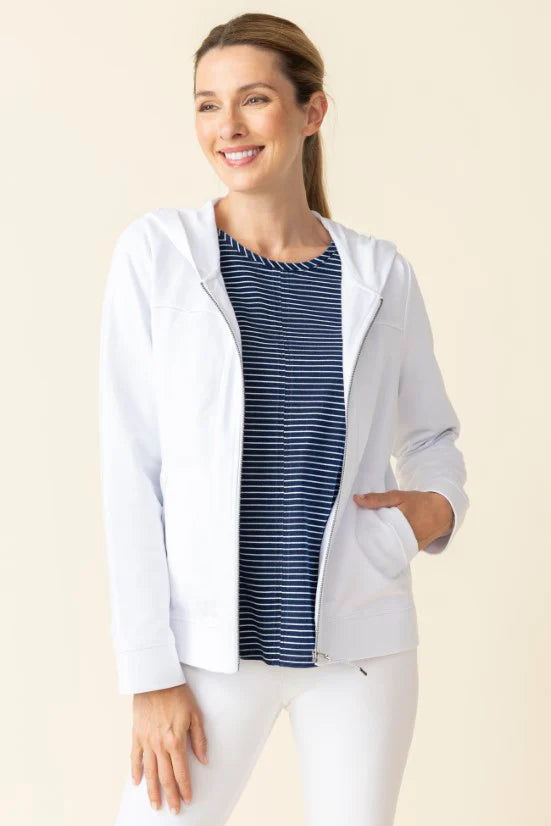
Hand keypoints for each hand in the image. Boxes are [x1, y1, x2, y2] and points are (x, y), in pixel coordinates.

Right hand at [131, 683, 207, 813]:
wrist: (155, 679)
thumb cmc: (178, 694)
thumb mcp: (195, 714)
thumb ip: (199, 739)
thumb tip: (204, 760)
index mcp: (176, 741)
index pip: (181, 772)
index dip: (185, 788)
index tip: (188, 799)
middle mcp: (159, 745)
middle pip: (165, 777)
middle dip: (170, 796)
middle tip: (173, 811)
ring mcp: (146, 741)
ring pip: (149, 772)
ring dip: (152, 791)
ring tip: (155, 805)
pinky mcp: (136, 735)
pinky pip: (135, 758)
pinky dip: (135, 771)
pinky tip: (137, 783)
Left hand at [352, 489, 453, 550]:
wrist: (441, 513)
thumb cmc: (418, 503)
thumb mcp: (398, 496)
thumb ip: (377, 499)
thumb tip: (356, 499)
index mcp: (401, 521)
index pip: (376, 529)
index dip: (364, 529)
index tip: (355, 528)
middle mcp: (405, 537)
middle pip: (380, 541)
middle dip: (368, 539)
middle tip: (358, 535)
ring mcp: (409, 547)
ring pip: (387, 549)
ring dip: (376, 545)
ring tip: (365, 541)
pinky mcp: (411, 552)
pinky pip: (395, 552)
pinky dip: (386, 549)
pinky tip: (378, 546)